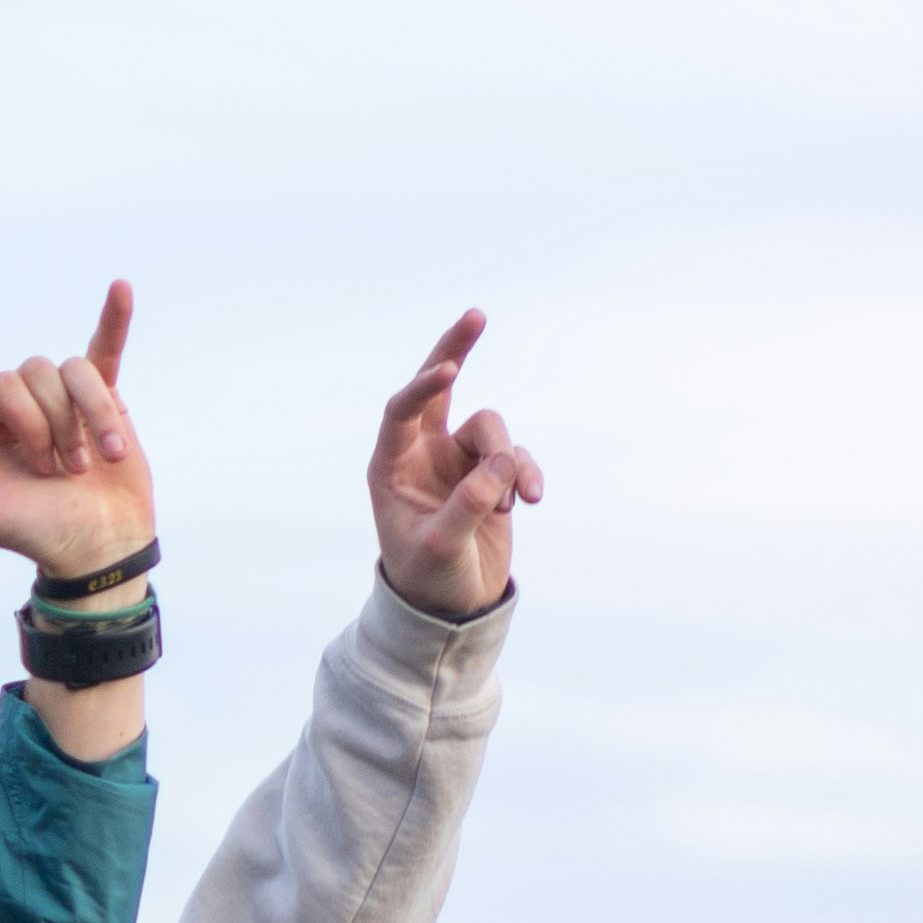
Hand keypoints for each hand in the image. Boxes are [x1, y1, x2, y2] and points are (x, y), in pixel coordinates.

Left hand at [0, 282, 159, 586]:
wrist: (98, 546)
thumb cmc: (32, 533)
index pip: (3, 386)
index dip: (29, 423)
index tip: (40, 468)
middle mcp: (15, 405)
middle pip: (38, 373)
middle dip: (60, 424)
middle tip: (70, 471)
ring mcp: (59, 398)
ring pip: (75, 371)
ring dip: (95, 415)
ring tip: (104, 456)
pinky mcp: (102, 398)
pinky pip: (105, 349)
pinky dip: (114, 319)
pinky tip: (121, 289)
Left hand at [365, 312, 541, 618]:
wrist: (451, 607)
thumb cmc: (428, 578)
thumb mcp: (441, 547)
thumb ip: (468, 505)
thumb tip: (501, 466)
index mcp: (390, 466)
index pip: (401, 411)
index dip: (422, 386)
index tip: (448, 368)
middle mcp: (422, 454)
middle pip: (438, 388)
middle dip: (456, 351)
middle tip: (476, 314)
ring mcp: (458, 461)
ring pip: (491, 430)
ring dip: (508, 460)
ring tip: (512, 503)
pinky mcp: (492, 475)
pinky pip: (516, 457)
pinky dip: (527, 473)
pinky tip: (531, 499)